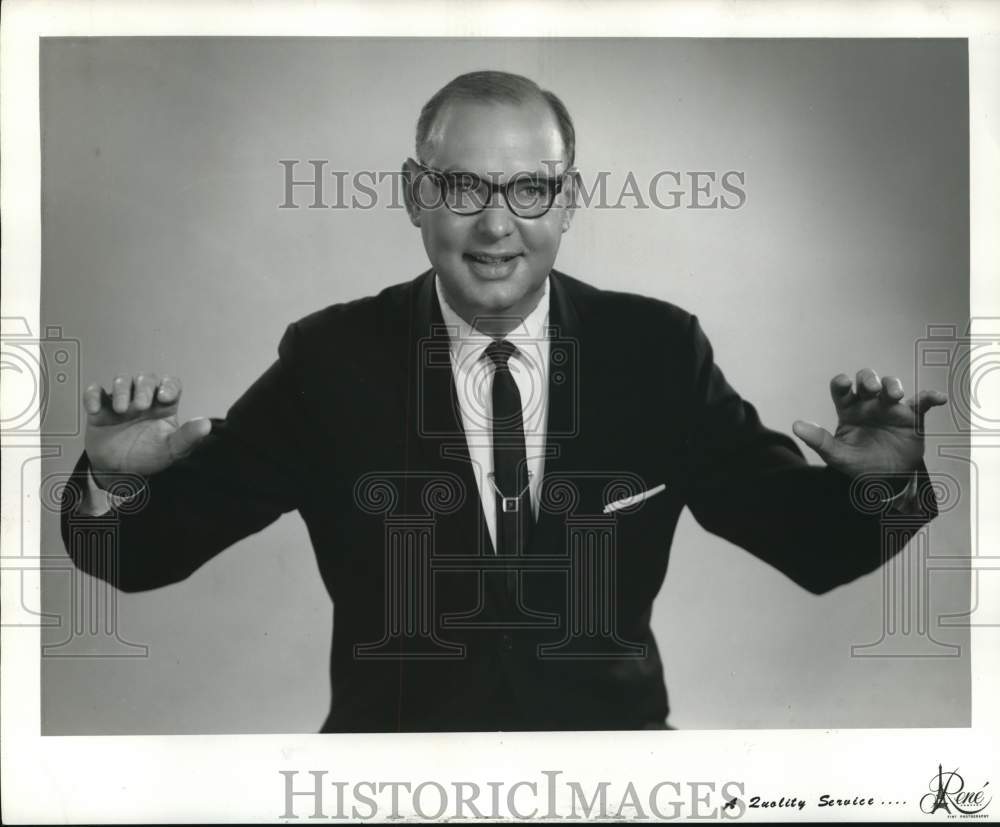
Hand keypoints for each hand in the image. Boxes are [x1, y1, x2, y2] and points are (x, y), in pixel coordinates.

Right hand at [83, 373, 210, 487]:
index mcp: (164, 406)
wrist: (120, 472)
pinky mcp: (100, 408)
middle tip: (140, 406)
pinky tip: (95, 410)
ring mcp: (121, 402)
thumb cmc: (149, 456)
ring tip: (122, 409)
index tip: (164, 397)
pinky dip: (92, 396)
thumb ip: (188, 437)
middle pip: (146, 378)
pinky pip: (94, 392)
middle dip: (143, 387)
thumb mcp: (172, 449)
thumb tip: (206, 425)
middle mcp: (144, 399)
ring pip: (122, 380)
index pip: (171, 384)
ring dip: (122, 390)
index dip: (169, 385)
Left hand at [791, 369, 946, 477]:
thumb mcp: (837, 455)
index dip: (843, 382)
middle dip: (869, 379)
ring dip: (893, 385)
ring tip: (894, 395)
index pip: (842, 389)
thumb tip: (796, 425)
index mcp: (848, 410)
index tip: (845, 383)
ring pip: (892, 386)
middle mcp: (868, 404)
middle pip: (867, 380)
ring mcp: (890, 409)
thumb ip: (818, 440)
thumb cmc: (858, 465)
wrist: (886, 481)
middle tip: (871, 389)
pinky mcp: (911, 417)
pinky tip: (937, 398)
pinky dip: (930, 397)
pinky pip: (922, 402)